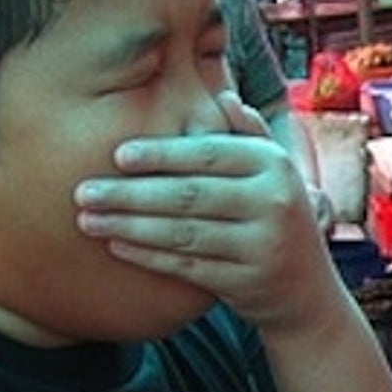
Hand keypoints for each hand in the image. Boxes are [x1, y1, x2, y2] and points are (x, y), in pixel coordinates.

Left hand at [75, 91, 336, 335]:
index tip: (117, 156)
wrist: (308, 294)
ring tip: (87, 219)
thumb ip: (252, 136)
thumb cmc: (281, 222)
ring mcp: (261, 245)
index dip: (161, 155)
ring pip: (183, 232)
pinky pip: (187, 266)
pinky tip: (117, 246)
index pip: (209, 154)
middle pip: (189, 194)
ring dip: (129, 225)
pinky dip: (148, 256)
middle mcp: (273, 203)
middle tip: (83, 192)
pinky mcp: (246, 282)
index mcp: (276, 166)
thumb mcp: (279, 176)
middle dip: (130, 194)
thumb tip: (224, 97)